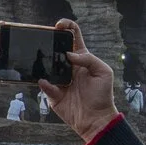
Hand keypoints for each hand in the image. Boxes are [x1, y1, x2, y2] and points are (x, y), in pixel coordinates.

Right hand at [43, 16, 120, 143]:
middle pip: (55, 48)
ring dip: (42, 61)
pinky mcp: (52, 93)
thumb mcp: (103, 72)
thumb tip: (69, 54)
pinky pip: (44, 84)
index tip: (59, 26)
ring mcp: (58, 78)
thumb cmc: (102, 95)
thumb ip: (88, 59)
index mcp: (81, 58)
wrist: (96, 119)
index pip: (73, 36)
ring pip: (46, 65)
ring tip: (41, 60)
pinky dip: (44, 83)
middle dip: (48, 41)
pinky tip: (46, 82)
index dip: (66, 26)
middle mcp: (68, 66)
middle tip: (44, 39)